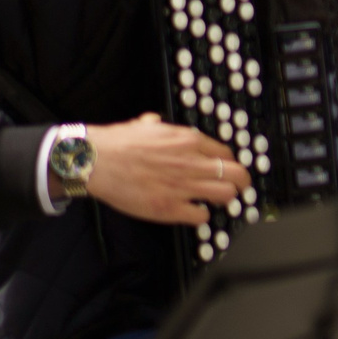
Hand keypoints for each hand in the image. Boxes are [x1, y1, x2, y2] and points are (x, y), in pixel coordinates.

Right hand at [82, 114, 251, 225]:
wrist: (96, 161)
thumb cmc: (116, 143)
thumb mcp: (144, 124)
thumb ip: (157, 125)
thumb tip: (155, 122)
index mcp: (188, 141)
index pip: (227, 153)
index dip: (230, 163)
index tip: (227, 169)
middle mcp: (191, 163)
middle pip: (237, 174)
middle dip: (241, 182)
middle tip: (237, 187)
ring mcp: (182, 187)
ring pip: (226, 195)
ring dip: (225, 199)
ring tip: (216, 201)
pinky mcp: (169, 208)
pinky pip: (201, 216)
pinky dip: (201, 216)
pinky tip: (193, 212)